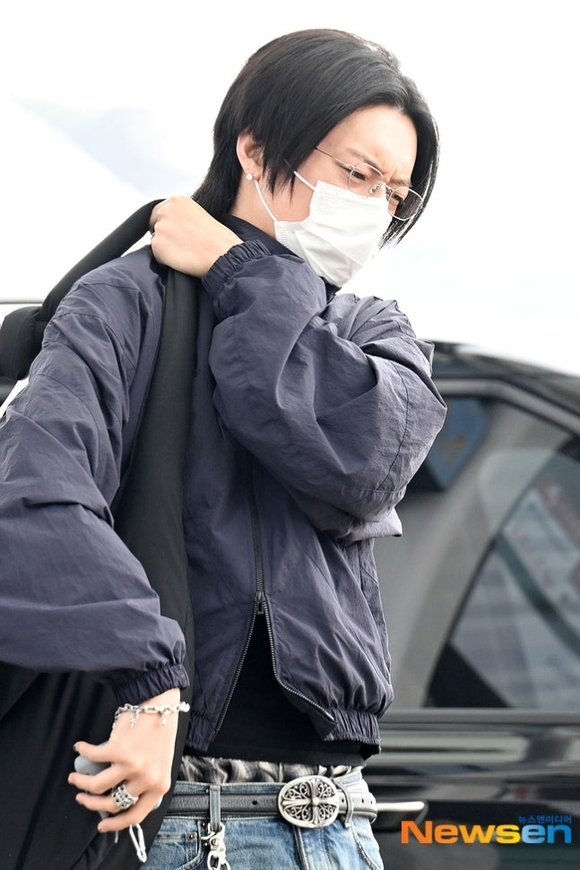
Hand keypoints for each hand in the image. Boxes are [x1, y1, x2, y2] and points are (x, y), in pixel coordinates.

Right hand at [68, 688, 180, 832]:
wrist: (161, 703)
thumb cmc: (159, 732)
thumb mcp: (160, 763)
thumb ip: (144, 782)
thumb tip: (117, 797)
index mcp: (159, 785)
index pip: (135, 815)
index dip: (115, 825)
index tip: (101, 826)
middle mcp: (146, 779)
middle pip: (112, 803)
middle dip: (91, 803)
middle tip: (81, 797)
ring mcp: (131, 766)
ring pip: (97, 785)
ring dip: (80, 782)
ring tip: (75, 777)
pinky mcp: (118, 750)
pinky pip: (93, 757)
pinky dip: (83, 751)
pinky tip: (80, 747)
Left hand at [150, 196, 242, 276]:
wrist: (223, 254)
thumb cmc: (219, 239)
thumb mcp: (200, 215)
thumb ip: (182, 216)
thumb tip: (172, 227)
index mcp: (177, 200)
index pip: (160, 212)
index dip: (169, 225)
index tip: (179, 234)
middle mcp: (166, 211)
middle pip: (156, 226)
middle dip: (167, 236)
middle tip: (184, 245)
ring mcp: (160, 228)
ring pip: (157, 241)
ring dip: (168, 249)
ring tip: (187, 252)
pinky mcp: (157, 245)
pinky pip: (157, 256)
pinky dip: (166, 261)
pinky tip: (183, 259)